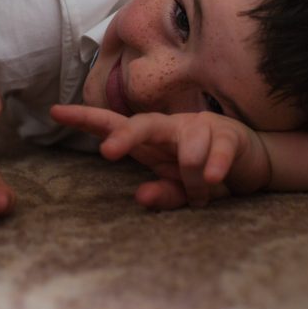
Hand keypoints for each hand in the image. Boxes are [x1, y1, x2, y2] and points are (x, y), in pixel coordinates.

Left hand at [50, 105, 271, 209]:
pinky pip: (215, 151)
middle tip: (108, 152)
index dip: (85, 118)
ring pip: (186, 151)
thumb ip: (162, 195)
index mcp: (151, 140)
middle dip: (123, 136)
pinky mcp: (228, 135)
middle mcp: (171, 128)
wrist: (252, 163)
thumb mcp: (179, 190)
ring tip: (202, 195)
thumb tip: (140, 197)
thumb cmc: (205, 174)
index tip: (55, 112)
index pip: (114, 124)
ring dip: (192, 181)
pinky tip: (212, 180)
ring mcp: (200, 127)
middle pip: (142, 123)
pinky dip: (212, 168)